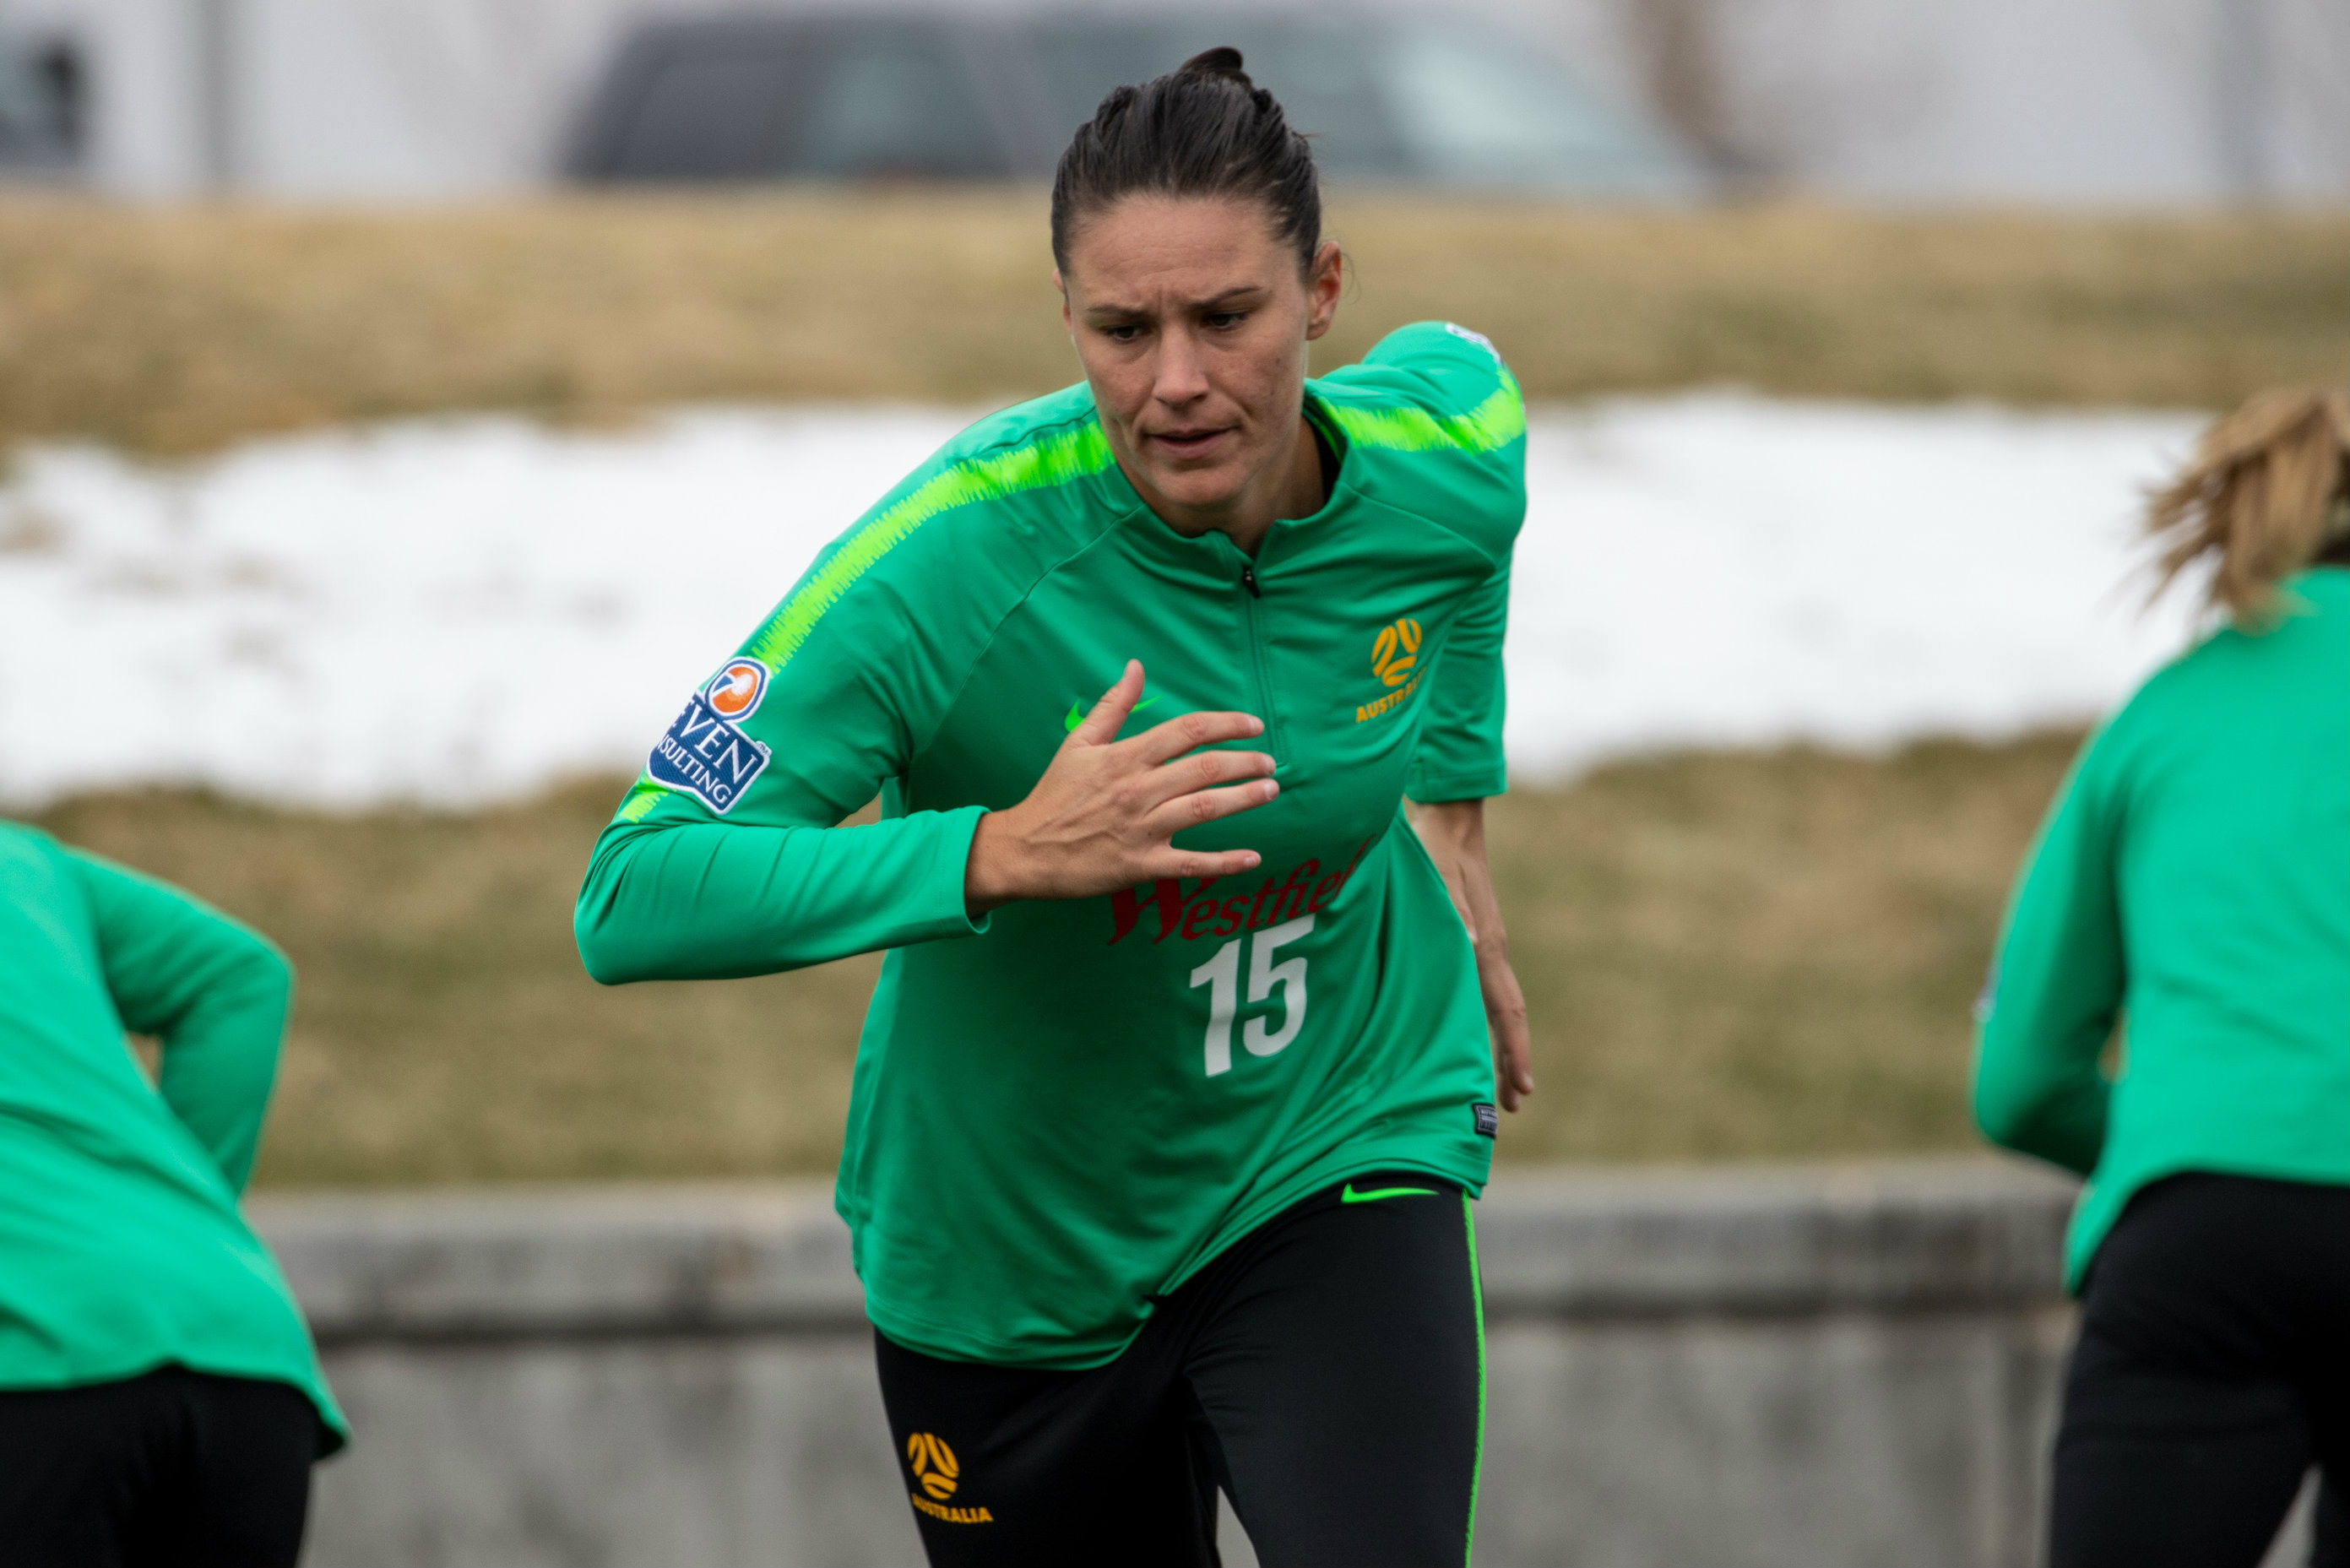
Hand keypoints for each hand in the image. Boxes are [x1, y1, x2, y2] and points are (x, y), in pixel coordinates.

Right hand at [965, 661, 1277, 914]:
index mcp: (1125, 757)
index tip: (1253, 725)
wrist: (1023, 850)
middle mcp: (1138, 790)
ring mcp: (1141, 829)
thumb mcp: (1077, 743)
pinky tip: (1252, 857)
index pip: (1186, 731)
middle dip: (1245, 762)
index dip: (1226, 724)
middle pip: (1205, 768)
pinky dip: (1224, 862)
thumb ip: (1113, 705)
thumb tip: (1137, 666)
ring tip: (1270, 790)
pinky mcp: (1141, 866)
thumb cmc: (1054, 795)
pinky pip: (1190, 864)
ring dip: (1243, 798)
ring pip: (1204, 809)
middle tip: (1270, 762)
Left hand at [1412, 799, 1535, 1112]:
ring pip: (1495, 1005)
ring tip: (1498, 1082)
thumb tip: (1469, 945)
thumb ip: (1452, 909)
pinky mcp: (1471, 937)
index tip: (1521, 1088)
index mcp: (1485, 946)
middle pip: (1506, 1017)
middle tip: (1512, 1104)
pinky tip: (1468, 1028)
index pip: (1506, 1009)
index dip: (1514, 1050)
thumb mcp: (1437, 878)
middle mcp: (1489, 950)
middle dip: (1510, 1060)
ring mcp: (1483, 944)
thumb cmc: (1436, 847)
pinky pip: (1479, 988)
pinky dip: (1480, 1017)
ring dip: (1498, 1043)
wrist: (1449, 817)